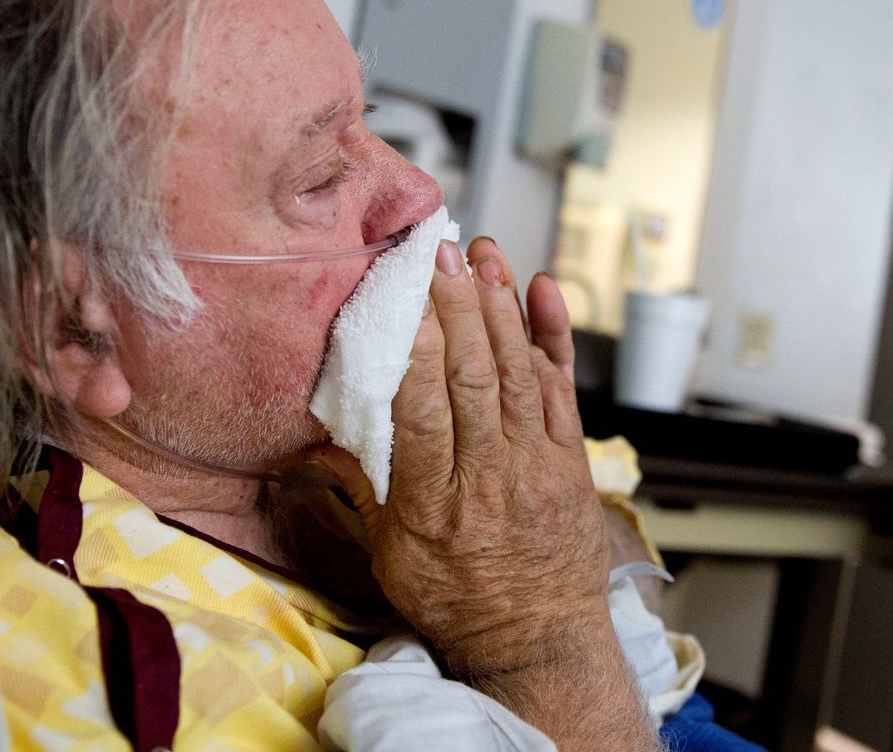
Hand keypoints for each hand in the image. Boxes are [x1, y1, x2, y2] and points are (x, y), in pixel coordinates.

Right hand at [307, 237, 653, 749]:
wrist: (537, 641)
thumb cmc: (455, 598)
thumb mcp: (390, 554)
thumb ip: (366, 483)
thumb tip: (324, 427)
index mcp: (433, 501)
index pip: (423, 410)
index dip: (415, 346)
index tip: (402, 294)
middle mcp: (489, 475)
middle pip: (471, 377)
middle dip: (456, 307)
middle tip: (439, 251)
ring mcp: (535, 462)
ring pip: (517, 371)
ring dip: (499, 306)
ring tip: (482, 254)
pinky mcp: (569, 457)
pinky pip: (561, 387)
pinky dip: (553, 336)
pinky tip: (542, 290)